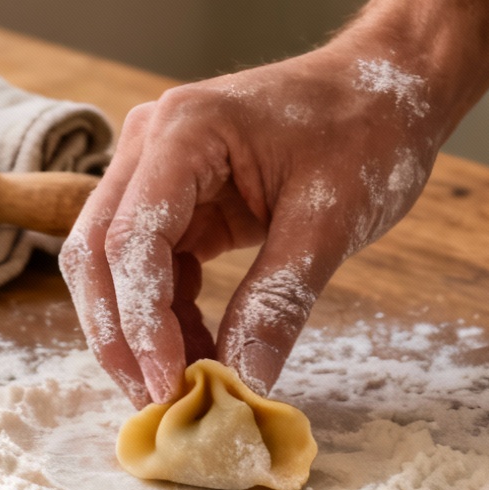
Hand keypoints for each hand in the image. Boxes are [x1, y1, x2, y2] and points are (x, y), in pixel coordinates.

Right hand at [60, 26, 448, 407]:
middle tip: (158, 404)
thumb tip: (243, 384)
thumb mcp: (330, 222)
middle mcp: (151, 143)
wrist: (391, 85)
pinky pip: (151, 267)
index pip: (131, 239)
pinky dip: (167, 316)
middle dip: (120, 335)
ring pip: (112, 265)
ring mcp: (158, 169)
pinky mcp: (178, 199)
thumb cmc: (369, 132)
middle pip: (97, 253)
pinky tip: (201, 353)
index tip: (170, 385)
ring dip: (138, 332)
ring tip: (184, 388)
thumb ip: (278, 302)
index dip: (140, 321)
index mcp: (185, 131)